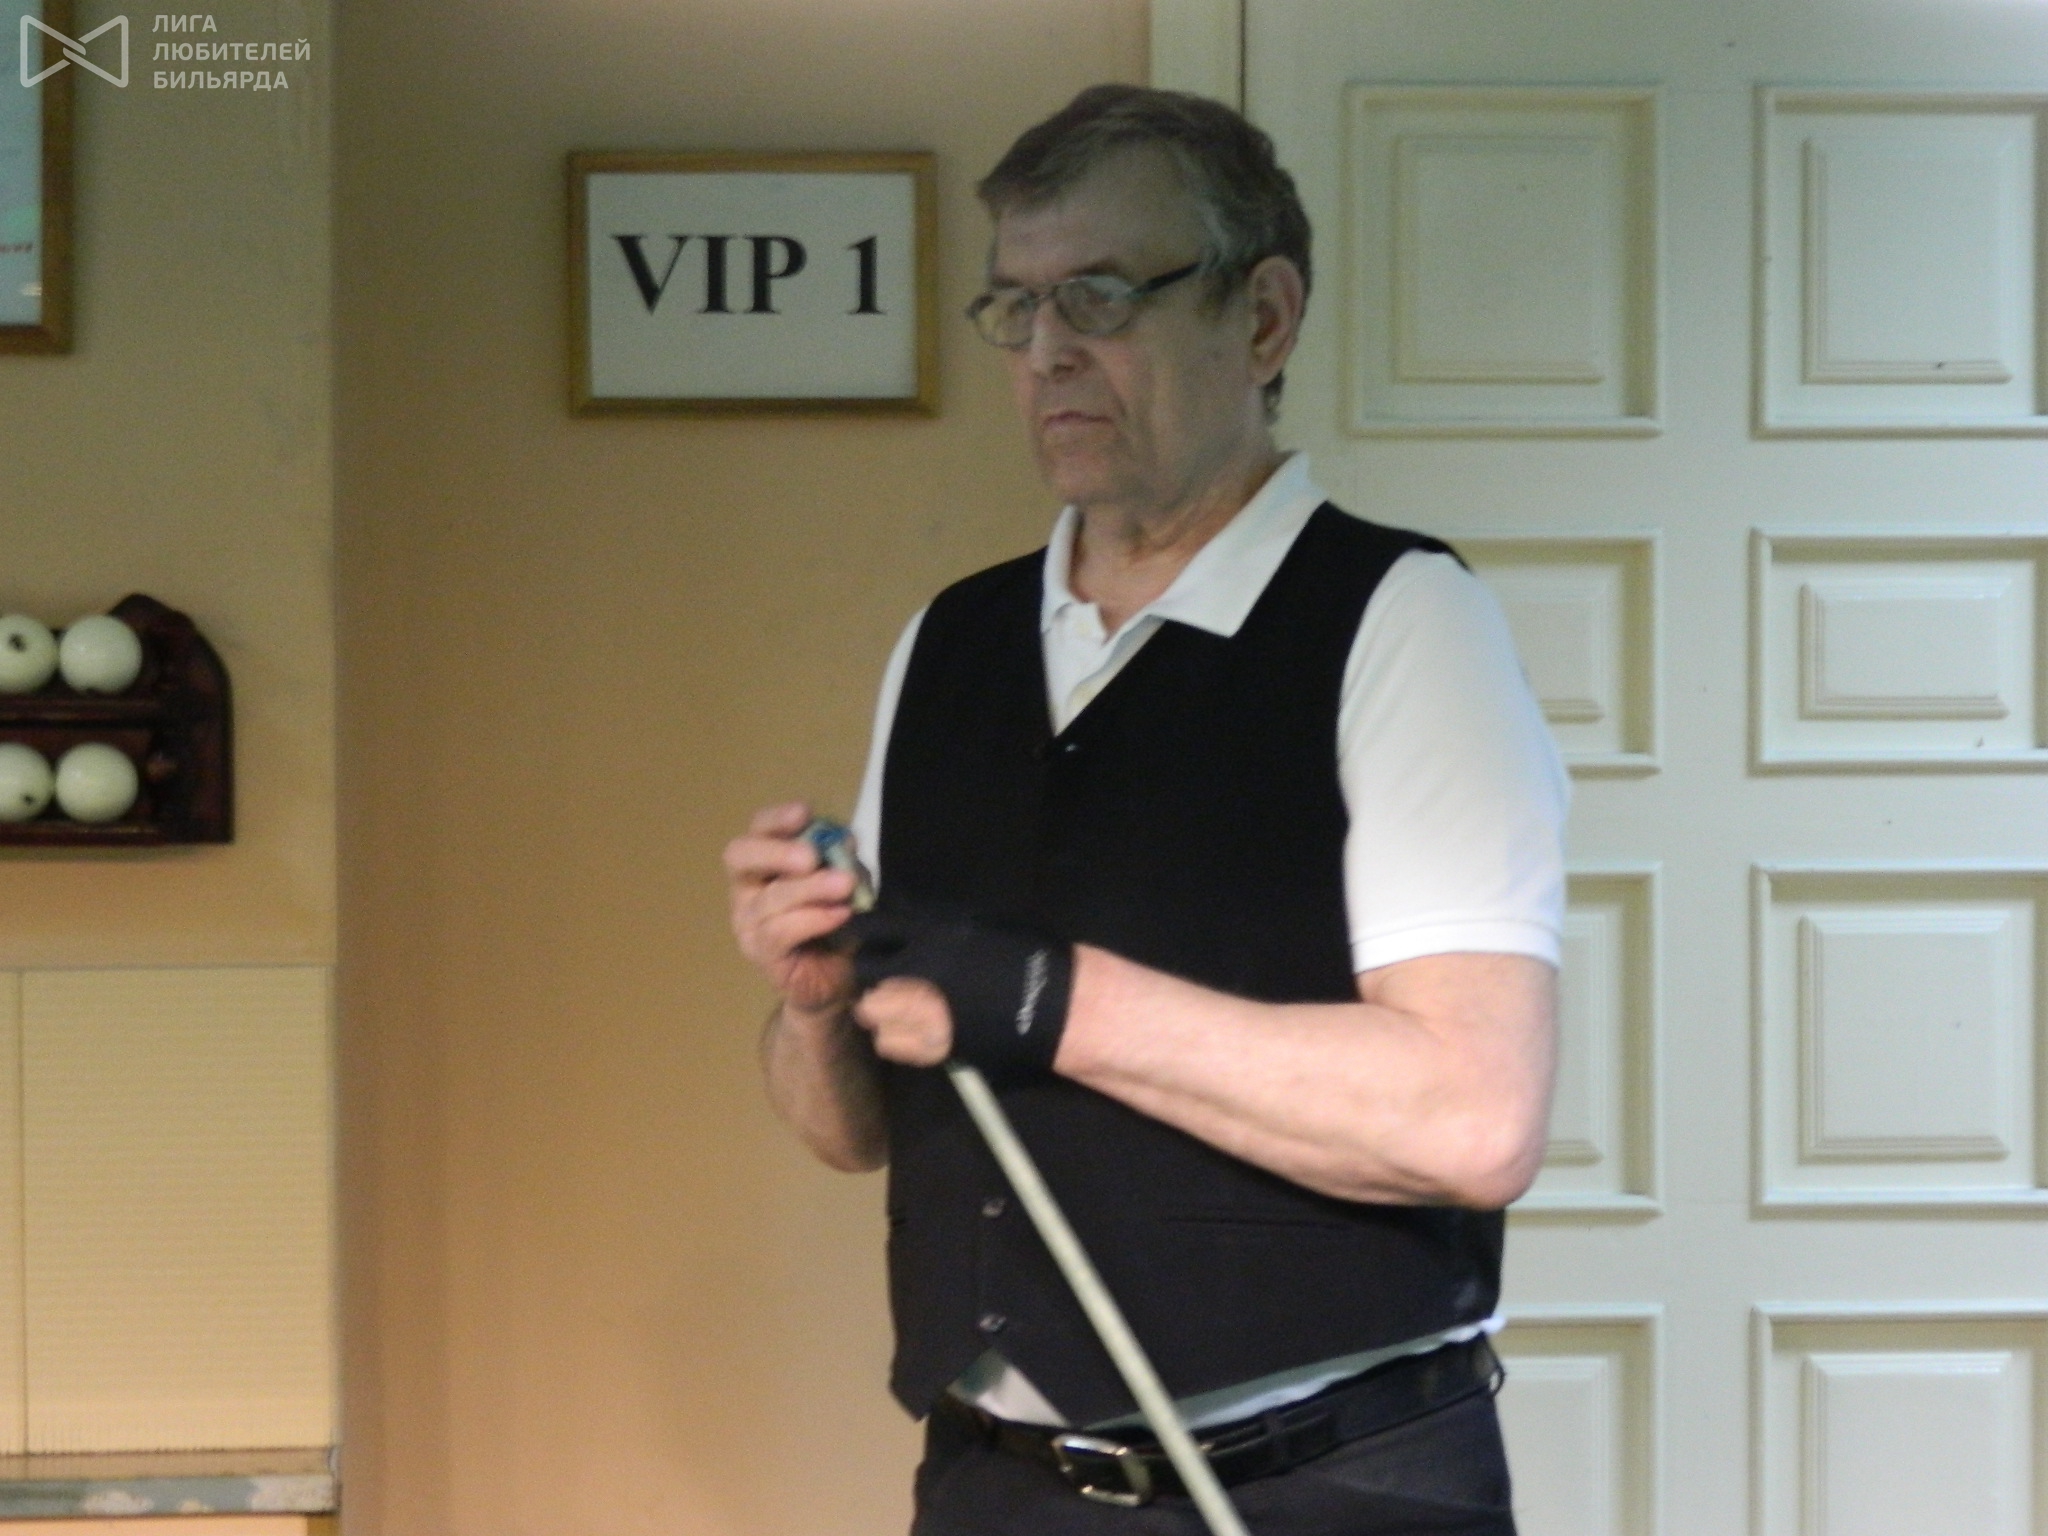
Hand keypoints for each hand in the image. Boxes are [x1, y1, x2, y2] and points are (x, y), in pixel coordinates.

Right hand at [723, 801, 858, 1017]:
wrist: (836, 979)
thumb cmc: (835, 922)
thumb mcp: (844, 883)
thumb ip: (842, 861)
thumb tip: (844, 839)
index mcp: (764, 862)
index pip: (757, 830)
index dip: (776, 819)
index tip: (804, 813)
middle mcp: (746, 888)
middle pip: (740, 857)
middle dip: (776, 851)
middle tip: (811, 857)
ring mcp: (748, 923)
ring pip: (770, 898)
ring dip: (810, 889)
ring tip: (845, 885)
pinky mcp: (762, 953)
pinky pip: (781, 931)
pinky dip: (814, 919)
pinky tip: (840, 914)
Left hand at [845, 910, 1072, 1080]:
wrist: (1055, 1002)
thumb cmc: (1026, 954)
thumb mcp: (978, 924)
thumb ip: (938, 927)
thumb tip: (909, 926)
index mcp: (933, 933)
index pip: (873, 928)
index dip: (863, 934)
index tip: (865, 939)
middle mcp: (921, 969)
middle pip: (865, 974)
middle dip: (871, 977)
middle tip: (886, 980)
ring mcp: (924, 1010)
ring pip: (871, 1014)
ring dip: (881, 1011)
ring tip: (901, 1011)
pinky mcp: (933, 1045)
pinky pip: (890, 1045)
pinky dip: (896, 1039)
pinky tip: (915, 1033)